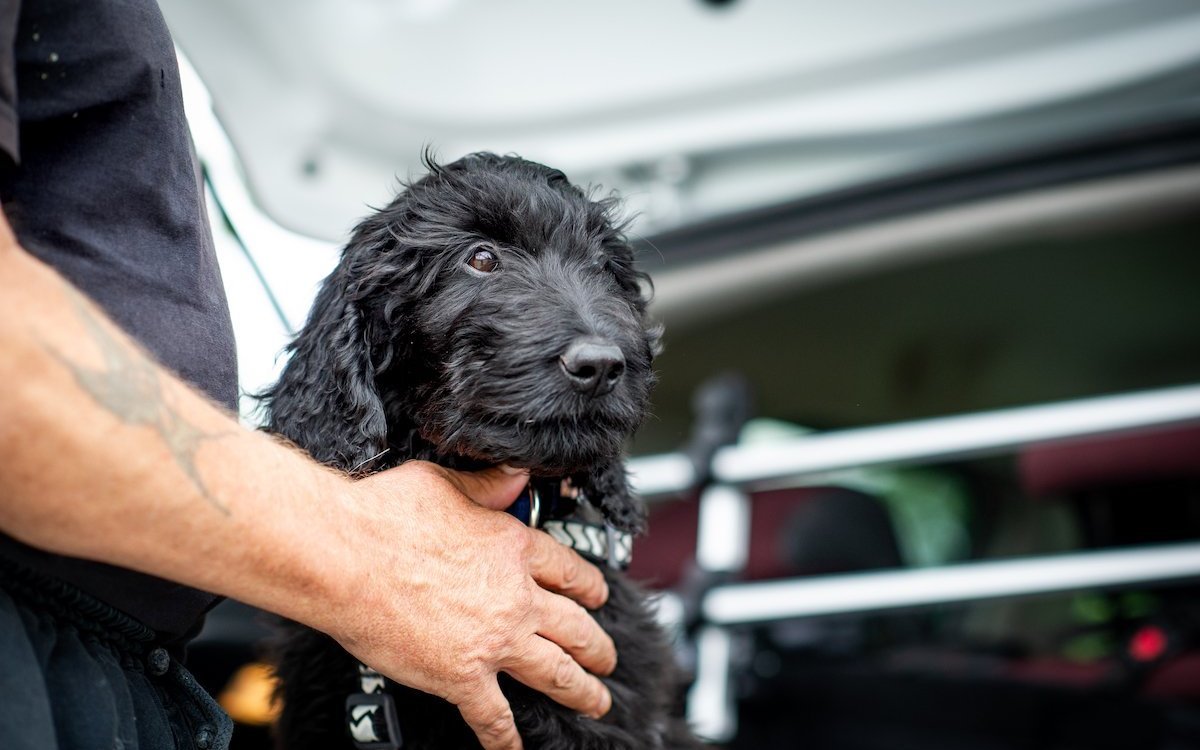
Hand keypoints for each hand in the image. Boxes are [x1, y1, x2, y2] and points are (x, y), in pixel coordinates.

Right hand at [320, 460, 614, 749]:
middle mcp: (516, 597)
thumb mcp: (447, 483)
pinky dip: (507, 739)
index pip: (571, 572)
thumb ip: (488, 485)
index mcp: (514, 547)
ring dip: (581, 692)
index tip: (598, 599)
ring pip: (555, 673)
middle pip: (576, 628)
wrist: (344, 557)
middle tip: (607, 660)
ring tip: (597, 702)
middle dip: (598, 648)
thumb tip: (514, 474)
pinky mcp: (462, 677)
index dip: (590, 588)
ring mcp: (494, 641)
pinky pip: (495, 717)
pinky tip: (515, 749)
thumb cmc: (385, 515)